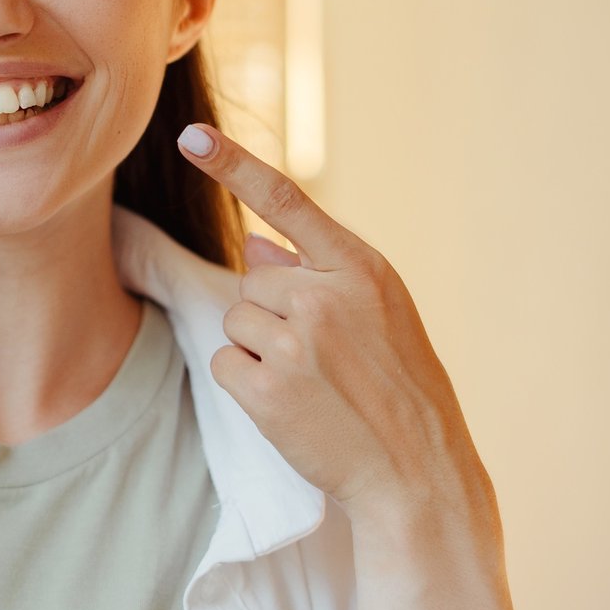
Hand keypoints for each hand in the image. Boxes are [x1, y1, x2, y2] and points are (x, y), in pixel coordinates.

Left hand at [175, 122, 485, 524]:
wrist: (417, 474)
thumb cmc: (399, 389)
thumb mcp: (381, 316)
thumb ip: (320, 274)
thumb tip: (254, 244)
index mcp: (362, 269)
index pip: (288, 200)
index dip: (235, 164)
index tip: (192, 135)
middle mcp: (326, 297)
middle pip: (252, 279)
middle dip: (274, 312)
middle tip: (324, 357)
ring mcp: (296, 344)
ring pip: (236, 319)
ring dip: (260, 348)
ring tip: (312, 382)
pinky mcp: (267, 390)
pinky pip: (225, 362)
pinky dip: (246, 384)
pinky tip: (290, 406)